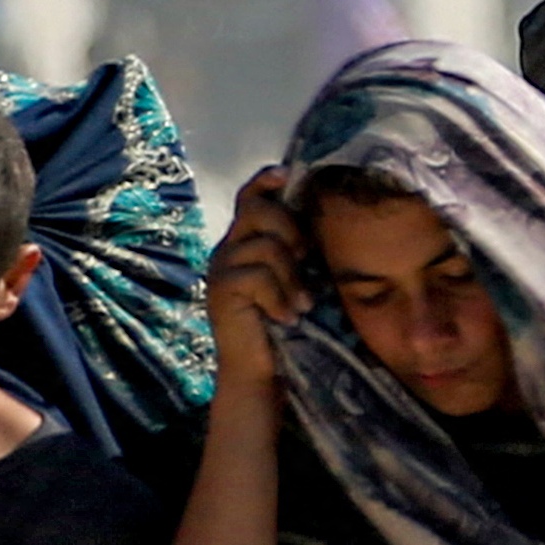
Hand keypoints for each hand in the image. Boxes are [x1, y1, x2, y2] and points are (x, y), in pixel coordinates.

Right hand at [204, 168, 309, 391]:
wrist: (261, 369)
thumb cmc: (286, 322)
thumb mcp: (296, 278)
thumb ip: (299, 249)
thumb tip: (323, 215)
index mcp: (246, 241)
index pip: (250, 198)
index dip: (265, 182)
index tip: (286, 174)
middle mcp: (228, 249)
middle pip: (259, 211)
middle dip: (291, 232)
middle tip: (305, 262)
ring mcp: (221, 268)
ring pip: (264, 245)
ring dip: (292, 276)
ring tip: (301, 304)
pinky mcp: (221, 290)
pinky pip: (258, 275)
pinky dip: (280, 297)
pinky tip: (287, 316)